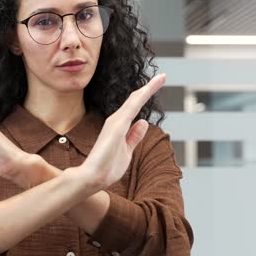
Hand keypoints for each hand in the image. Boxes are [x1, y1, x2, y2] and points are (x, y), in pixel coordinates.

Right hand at [79, 73, 166, 189]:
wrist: (91, 178)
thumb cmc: (106, 168)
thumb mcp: (127, 151)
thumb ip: (134, 136)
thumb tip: (143, 122)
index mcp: (120, 127)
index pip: (135, 107)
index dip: (146, 96)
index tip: (157, 86)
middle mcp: (117, 121)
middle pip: (136, 100)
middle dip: (150, 88)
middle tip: (164, 77)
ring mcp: (116, 122)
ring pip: (135, 100)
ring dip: (149, 88)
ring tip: (162, 78)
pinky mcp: (116, 126)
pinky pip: (132, 107)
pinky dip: (142, 96)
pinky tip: (149, 88)